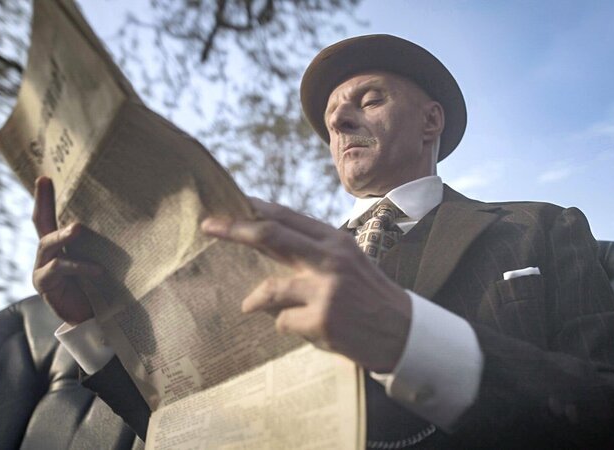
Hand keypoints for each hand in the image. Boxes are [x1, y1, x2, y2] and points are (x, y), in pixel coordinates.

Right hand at [31, 176, 101, 324]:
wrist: (94, 321)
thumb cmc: (101, 288)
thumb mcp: (103, 260)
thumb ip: (104, 245)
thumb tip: (135, 221)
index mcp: (60, 246)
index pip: (50, 216)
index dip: (45, 197)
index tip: (44, 176)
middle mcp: (46, 254)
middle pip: (40, 223)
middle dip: (42, 201)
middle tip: (45, 182)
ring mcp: (42, 269)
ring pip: (47, 244)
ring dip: (63, 235)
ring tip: (77, 228)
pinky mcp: (44, 285)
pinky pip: (60, 269)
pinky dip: (79, 267)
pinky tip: (97, 270)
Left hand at [201, 199, 410, 371]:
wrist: (404, 333)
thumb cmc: (369, 298)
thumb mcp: (346, 264)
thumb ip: (310, 254)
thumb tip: (267, 243)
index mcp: (335, 241)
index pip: (287, 218)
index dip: (255, 210)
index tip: (230, 204)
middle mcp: (330, 258)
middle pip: (271, 235)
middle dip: (235, 229)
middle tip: (209, 226)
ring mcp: (326, 289)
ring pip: (270, 289)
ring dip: (257, 300)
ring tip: (251, 305)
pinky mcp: (323, 319)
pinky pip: (282, 321)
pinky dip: (287, 327)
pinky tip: (308, 330)